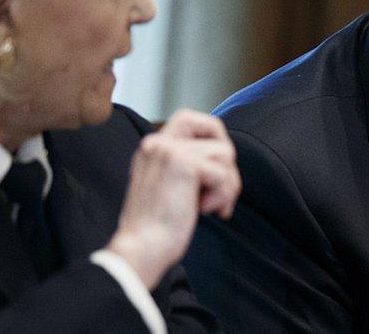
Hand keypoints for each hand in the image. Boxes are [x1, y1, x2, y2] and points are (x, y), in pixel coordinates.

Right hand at [107, 109, 241, 287]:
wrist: (141, 249)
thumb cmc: (158, 226)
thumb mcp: (171, 185)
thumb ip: (188, 164)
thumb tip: (225, 154)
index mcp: (152, 147)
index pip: (190, 118)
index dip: (213, 135)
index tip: (216, 167)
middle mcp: (158, 142)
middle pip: (214, 127)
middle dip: (227, 159)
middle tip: (223, 190)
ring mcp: (170, 150)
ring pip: (225, 153)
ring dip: (227, 185)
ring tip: (211, 206)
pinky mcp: (183, 164)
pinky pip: (223, 173)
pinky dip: (222, 196)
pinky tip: (203, 211)